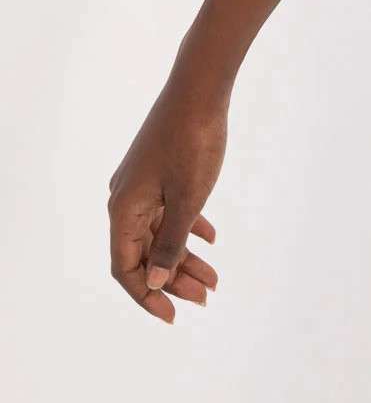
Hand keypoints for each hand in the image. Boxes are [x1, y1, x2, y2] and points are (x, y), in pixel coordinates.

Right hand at [108, 81, 226, 321]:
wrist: (200, 87)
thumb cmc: (194, 142)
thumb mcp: (188, 199)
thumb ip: (170, 243)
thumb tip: (155, 282)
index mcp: (124, 211)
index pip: (126, 269)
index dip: (147, 296)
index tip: (174, 315)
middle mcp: (125, 199)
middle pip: (144, 254)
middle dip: (173, 279)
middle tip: (206, 298)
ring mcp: (141, 183)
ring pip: (160, 232)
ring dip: (184, 256)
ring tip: (214, 278)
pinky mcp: (158, 170)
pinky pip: (168, 209)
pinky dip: (187, 227)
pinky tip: (211, 237)